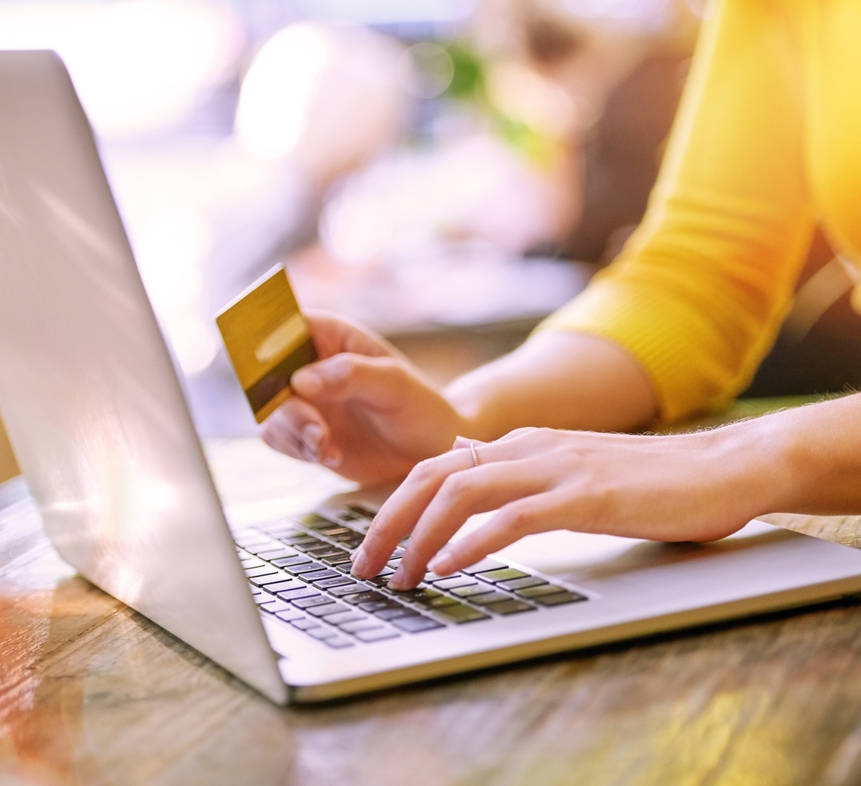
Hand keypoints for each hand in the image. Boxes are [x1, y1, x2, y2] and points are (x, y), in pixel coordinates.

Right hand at [262, 311, 468, 484]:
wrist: (430, 449)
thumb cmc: (420, 406)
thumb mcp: (394, 385)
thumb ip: (350, 376)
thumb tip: (300, 381)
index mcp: (328, 335)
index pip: (283, 324)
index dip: (265, 341)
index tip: (278, 372)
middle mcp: (308, 364)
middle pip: (267, 375)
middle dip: (285, 406)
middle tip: (316, 430)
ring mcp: (304, 400)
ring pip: (270, 411)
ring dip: (294, 433)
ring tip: (328, 448)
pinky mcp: (303, 431)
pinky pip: (278, 438)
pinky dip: (297, 450)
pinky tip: (330, 455)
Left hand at [351, 423, 771, 589]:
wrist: (720, 468)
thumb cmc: (646, 480)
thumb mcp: (566, 469)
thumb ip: (515, 473)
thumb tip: (464, 469)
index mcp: (520, 445)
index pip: (435, 468)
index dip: (393, 508)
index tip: (371, 548)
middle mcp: (528, 449)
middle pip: (431, 476)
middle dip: (387, 523)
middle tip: (363, 567)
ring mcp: (555, 469)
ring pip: (461, 494)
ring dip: (420, 538)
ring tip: (400, 577)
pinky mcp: (585, 496)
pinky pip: (512, 518)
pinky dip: (472, 543)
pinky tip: (449, 568)